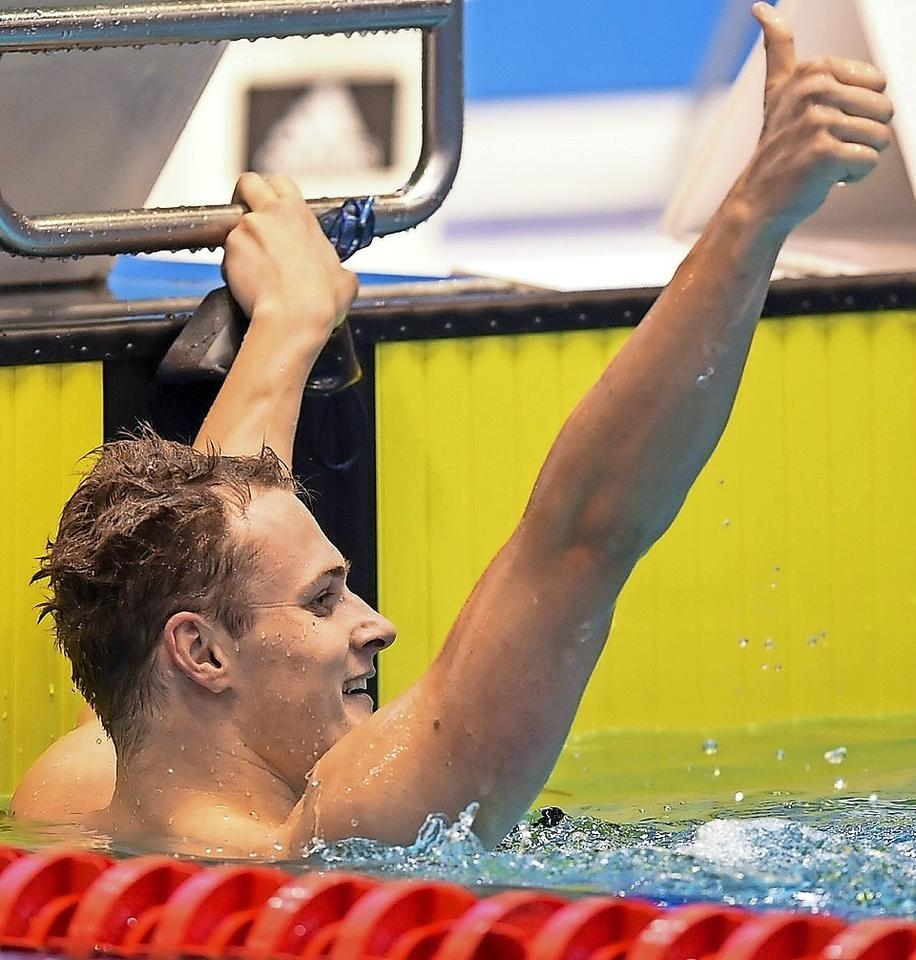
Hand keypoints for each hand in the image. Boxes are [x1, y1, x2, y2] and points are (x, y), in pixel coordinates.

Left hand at [222, 173, 359, 337]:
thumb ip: (336, 264)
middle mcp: (270, 214)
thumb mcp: (344, 277)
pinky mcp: (230, 251)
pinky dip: (235, 265)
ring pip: (236, 224)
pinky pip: (228, 253)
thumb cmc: (320, 300)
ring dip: (243, 240)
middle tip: (249, 213)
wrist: (294, 317)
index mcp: (299, 213)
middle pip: (248, 182)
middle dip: (245, 195)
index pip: (280, 182)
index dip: (274, 192)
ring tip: (256, 267)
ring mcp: (247, 230)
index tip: (274, 206)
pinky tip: (250, 283)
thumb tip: (338, 273)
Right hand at [733, 2, 893, 235]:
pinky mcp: (825, 152)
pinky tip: (825, 178)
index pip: (878, 85)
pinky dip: (853, 176)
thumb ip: (778, 47)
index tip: (824, 122)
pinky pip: (869, 162)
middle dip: (863, 135)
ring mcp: (819, 121)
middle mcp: (815, 91)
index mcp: (813, 70)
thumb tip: (761, 7)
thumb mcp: (778, 90)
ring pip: (880, 138)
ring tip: (824, 162)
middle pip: (885, 109)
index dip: (859, 110)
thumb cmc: (776, 148)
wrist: (757, 199)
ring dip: (858, 156)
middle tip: (826, 146)